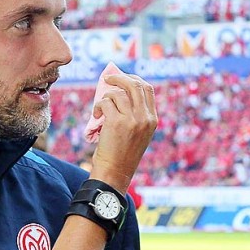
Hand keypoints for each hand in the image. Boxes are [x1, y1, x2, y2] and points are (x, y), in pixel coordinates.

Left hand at [89, 73, 156, 192]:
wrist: (115, 171)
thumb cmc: (122, 153)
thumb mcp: (138, 133)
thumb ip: (136, 113)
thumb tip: (120, 89)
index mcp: (153, 119)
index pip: (148, 89)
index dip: (134, 79)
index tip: (122, 79)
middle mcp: (145, 117)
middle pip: (134, 84)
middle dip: (119, 78)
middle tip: (107, 79)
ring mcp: (132, 119)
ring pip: (117, 93)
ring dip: (105, 97)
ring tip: (100, 108)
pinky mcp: (117, 122)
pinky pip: (105, 103)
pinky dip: (98, 106)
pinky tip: (96, 115)